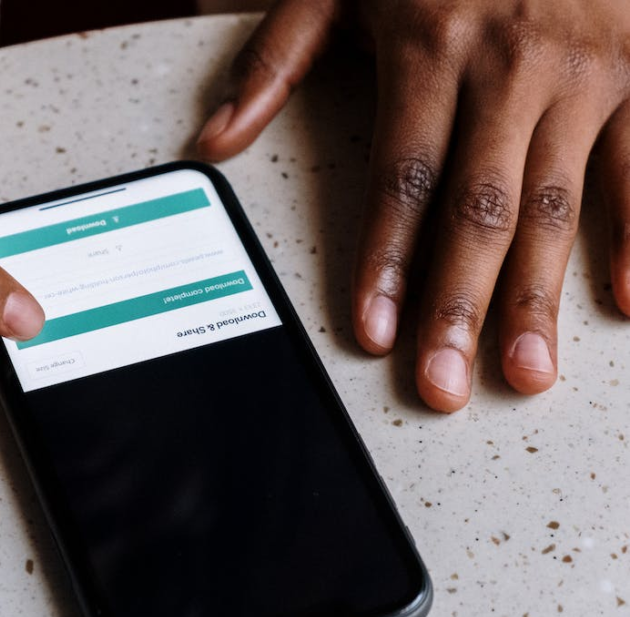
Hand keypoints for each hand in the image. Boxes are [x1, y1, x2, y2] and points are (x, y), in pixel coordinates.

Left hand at [197, 0, 629, 411]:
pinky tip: (625, 299)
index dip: (385, 261)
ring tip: (524, 372)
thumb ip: (275, 57)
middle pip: (478, 209)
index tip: (375, 333)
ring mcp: (585, 70)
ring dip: (540, 294)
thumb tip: (214, 137)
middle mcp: (510, 66)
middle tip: (443, 385)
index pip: (403, 177)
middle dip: (458, 305)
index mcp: (431, 45)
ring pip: (557, 202)